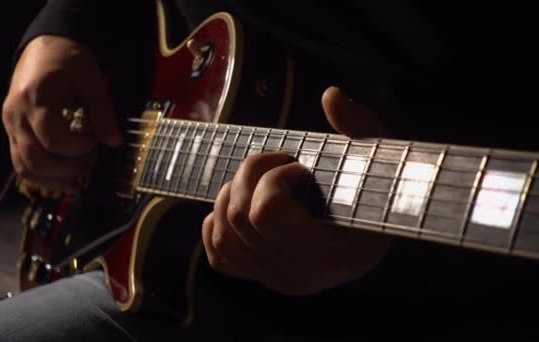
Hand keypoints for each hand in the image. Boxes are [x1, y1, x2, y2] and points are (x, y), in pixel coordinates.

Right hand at [1, 35, 122, 192]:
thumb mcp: (91, 79)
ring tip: (79, 181)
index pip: (52, 138)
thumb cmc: (69, 60)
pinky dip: (43, 177)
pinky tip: (65, 180)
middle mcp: (16, 115)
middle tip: (90, 165)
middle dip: (66, 170)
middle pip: (34, 159)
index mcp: (35, 98)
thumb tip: (115, 142)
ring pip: (24, 167)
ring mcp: (11, 126)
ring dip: (53, 180)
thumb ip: (103, 111)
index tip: (96, 141)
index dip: (77, 148)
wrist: (45, 47)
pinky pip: (22, 163)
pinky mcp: (13, 133)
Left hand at [202, 86, 394, 295]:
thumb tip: (331, 95)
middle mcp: (296, 274)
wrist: (373, 233)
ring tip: (262, 181)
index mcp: (328, 253)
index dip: (275, 179)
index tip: (298, 168)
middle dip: (253, 174)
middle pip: (240, 215)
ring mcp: (272, 277)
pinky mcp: (255, 274)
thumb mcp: (379, 162)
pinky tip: (243, 206)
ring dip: (234, 193)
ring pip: (223, 230)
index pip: (267, 213)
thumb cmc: (378, 196)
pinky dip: (218, 224)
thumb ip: (359, 128)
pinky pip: (217, 254)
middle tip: (279, 163)